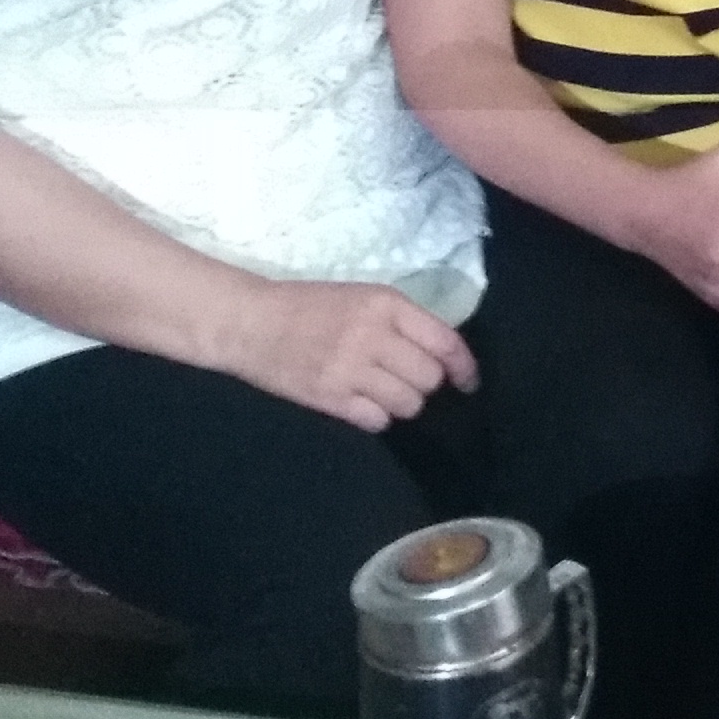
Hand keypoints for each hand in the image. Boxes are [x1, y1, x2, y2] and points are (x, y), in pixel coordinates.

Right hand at [218, 277, 477, 432]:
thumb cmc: (309, 306)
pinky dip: (375, 417)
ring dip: (401, 403)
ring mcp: (351, 368)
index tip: (468, 382)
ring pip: (408, 404)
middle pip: (429, 378)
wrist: (250, 322)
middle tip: (405, 380)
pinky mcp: (330, 397)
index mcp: (385, 304)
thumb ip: (400, 320)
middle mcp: (374, 336)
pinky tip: (361, 404)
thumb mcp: (361, 297)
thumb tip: (442, 355)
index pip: (445, 341)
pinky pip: (377, 421)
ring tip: (381, 393)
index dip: (464, 367)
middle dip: (425, 384)